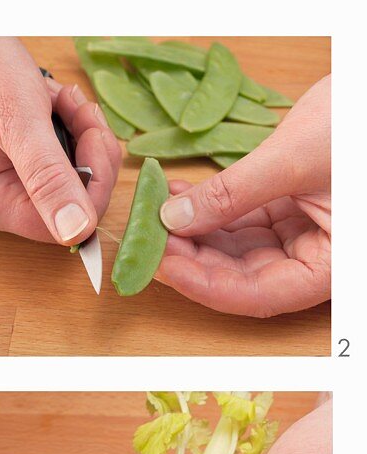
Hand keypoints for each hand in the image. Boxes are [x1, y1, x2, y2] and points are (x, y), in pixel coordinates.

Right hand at [0, 36, 120, 243]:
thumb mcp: (18, 119)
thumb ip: (48, 177)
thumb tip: (75, 231)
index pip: (64, 226)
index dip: (93, 182)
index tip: (93, 132)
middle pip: (71, 202)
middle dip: (87, 151)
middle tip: (78, 107)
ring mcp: (3, 187)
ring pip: (70, 180)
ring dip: (80, 134)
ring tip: (60, 99)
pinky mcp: (12, 168)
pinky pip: (58, 162)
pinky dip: (68, 128)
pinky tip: (51, 103)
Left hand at [155, 76, 330, 315]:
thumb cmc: (362, 121)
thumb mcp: (294, 158)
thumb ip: (233, 193)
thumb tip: (173, 220)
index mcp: (330, 266)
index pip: (256, 295)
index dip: (204, 285)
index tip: (161, 267)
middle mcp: (315, 259)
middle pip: (241, 277)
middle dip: (191, 259)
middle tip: (145, 241)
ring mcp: (303, 236)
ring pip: (237, 251)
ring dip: (194, 236)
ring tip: (154, 216)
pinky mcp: (292, 211)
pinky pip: (243, 222)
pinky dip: (209, 212)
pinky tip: (177, 199)